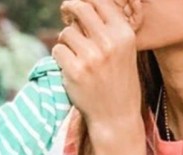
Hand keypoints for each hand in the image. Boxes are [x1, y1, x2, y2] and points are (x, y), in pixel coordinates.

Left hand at [53, 0, 142, 142]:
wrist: (116, 116)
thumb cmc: (119, 81)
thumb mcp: (124, 50)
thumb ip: (108, 28)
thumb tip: (81, 5)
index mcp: (124, 34)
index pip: (100, 1)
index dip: (85, 0)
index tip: (77, 5)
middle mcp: (109, 42)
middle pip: (80, 8)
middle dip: (69, 8)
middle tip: (65, 13)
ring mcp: (92, 57)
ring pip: (66, 33)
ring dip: (66, 41)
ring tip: (76, 56)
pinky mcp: (75, 71)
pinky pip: (58, 51)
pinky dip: (60, 57)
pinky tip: (71, 68)